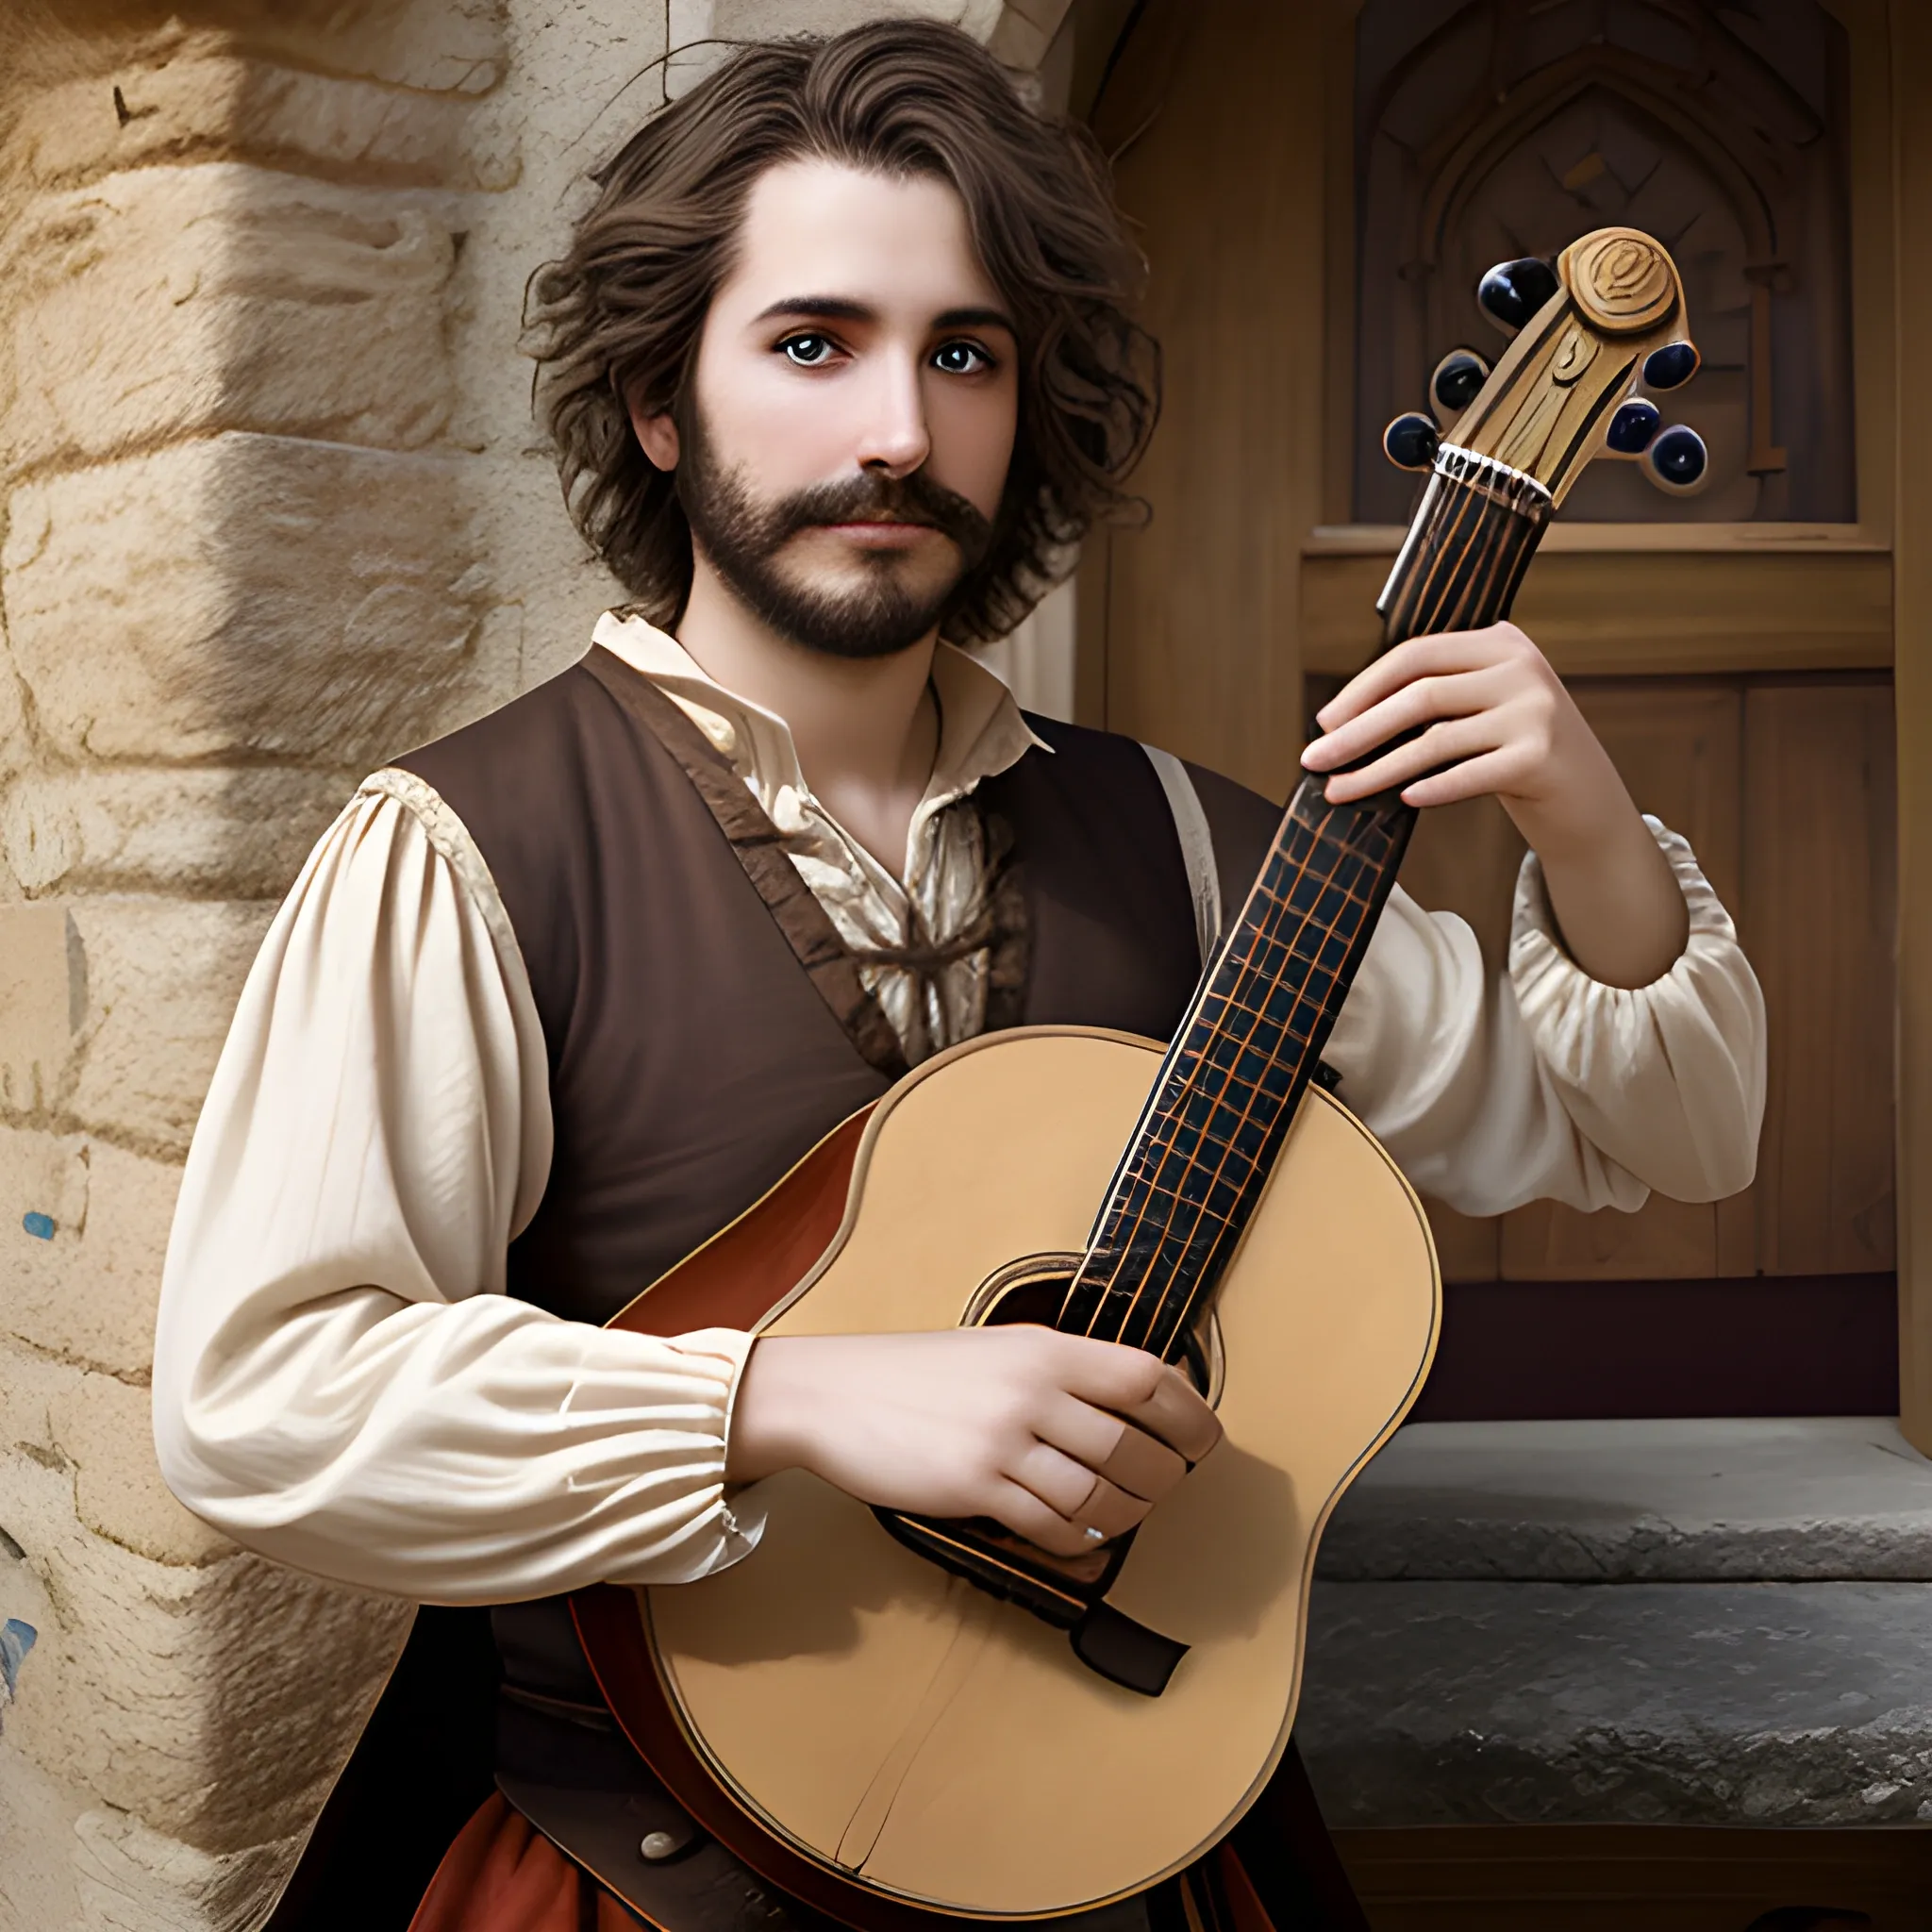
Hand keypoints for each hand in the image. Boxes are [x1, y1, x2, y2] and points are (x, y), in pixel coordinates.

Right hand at [726, 1326, 1221, 1558]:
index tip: (1204, 1441)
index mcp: (1045, 1348)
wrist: (832, 1392)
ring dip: (1125, 1519)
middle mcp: (1032, 1390)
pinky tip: (1077, 1541)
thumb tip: (1134, 1401)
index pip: (1148, 1378)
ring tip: (1123, 1519)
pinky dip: (1077, 1544)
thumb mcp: (998, 1348)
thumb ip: (1061, 1371)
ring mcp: (1003, 1441)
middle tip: (1163, 1489)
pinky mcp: (973, 1488)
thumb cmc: (915, 1373)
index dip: (1191, 1415)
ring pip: (1100, 1497)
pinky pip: (1052, 1529)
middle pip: (1137, 1448)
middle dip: (1163, 1480)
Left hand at [1299, 621, 1688, 988]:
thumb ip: (1434, 698)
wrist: (1586, 799)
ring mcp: (1535, 710)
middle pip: (1419, 696)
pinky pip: (1468, 773)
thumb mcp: (1482, 709)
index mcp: (1500, 643)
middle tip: (1314, 760)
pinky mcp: (1541, 757)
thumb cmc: (1516, 753)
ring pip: (1435, 740)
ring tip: (1339, 790)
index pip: (1415, 656)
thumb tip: (1342, 722)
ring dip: (1377, 770)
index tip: (1324, 722)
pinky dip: (1431, 787)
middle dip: (1357, 731)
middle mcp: (1521, 668)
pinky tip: (1402, 799)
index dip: (1362, 689)